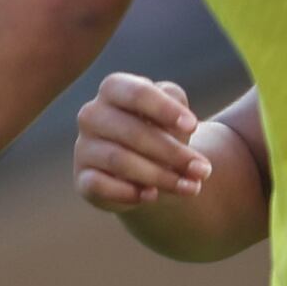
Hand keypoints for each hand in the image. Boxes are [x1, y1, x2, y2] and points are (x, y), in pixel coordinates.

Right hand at [72, 71, 207, 209]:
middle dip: (173, 153)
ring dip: (160, 177)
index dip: (165, 109)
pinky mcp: (83, 178)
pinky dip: (127, 193)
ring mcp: (84, 147)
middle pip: (133, 132)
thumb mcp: (174, 115)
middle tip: (204, 170)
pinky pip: (98, 185)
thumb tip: (181, 125)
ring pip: (119, 161)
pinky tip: (152, 196)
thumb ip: (177, 107)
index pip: (136, 93)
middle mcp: (92, 115)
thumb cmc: (162, 132)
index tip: (193, 126)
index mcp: (114, 89)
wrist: (148, 169)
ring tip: (191, 187)